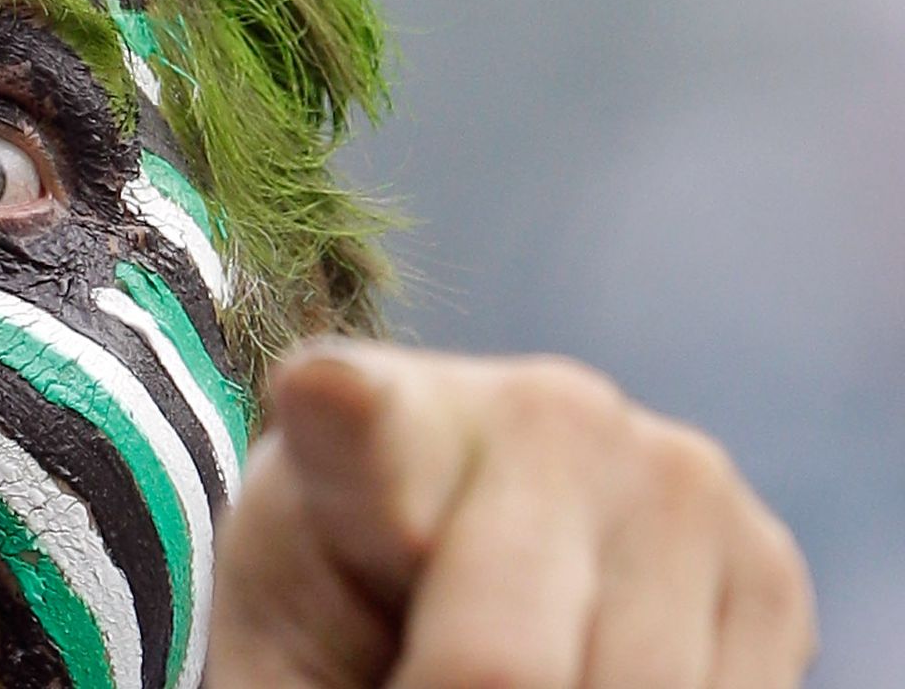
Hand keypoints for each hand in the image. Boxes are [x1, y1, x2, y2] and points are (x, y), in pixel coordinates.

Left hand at [207, 341, 815, 687]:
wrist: (444, 586)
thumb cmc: (339, 619)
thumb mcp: (284, 647)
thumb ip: (290, 667)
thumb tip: (348, 476)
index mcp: (371, 421)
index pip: (359, 416)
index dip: (345, 410)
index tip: (324, 389)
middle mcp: (539, 412)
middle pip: (498, 667)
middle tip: (416, 679)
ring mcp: (670, 474)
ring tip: (492, 675)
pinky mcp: (765, 562)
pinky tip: (588, 671)